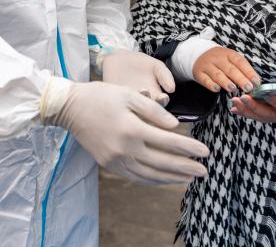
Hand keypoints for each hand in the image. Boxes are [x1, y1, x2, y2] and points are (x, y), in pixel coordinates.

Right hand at [45, 80, 209, 184]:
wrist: (70, 108)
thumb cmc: (101, 96)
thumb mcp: (129, 94)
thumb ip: (154, 111)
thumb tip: (175, 127)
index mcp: (132, 129)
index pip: (168, 142)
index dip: (189, 148)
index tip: (206, 151)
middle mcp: (125, 149)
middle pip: (162, 163)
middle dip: (185, 168)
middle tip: (204, 171)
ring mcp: (116, 160)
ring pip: (150, 175)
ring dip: (171, 178)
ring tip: (189, 178)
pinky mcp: (109, 165)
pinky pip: (136, 177)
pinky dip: (153, 180)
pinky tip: (165, 180)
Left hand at [101, 50, 174, 105]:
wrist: (120, 58)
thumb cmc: (140, 63)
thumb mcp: (156, 66)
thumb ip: (165, 75)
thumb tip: (172, 89)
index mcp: (154, 96)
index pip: (161, 104)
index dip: (162, 102)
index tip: (163, 96)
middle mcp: (142, 102)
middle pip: (147, 109)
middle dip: (148, 103)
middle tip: (147, 92)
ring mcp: (128, 102)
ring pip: (133, 107)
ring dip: (136, 101)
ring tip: (138, 90)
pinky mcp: (114, 98)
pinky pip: (118, 102)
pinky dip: (121, 98)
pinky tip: (123, 91)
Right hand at [192, 46, 259, 93]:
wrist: (198, 54)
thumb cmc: (220, 60)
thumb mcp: (230, 59)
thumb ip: (242, 69)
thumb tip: (256, 82)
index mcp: (229, 54)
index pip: (240, 62)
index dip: (249, 72)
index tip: (256, 82)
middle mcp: (218, 59)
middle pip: (230, 69)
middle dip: (240, 79)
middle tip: (248, 88)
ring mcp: (208, 65)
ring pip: (217, 74)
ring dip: (226, 82)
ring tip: (233, 89)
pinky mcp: (199, 73)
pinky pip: (205, 79)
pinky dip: (211, 84)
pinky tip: (217, 89)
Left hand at [229, 79, 275, 123]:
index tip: (266, 94)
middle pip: (268, 115)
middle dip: (254, 106)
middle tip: (242, 97)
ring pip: (260, 116)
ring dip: (246, 110)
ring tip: (234, 102)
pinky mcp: (269, 116)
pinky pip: (256, 116)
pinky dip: (245, 112)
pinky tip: (234, 108)